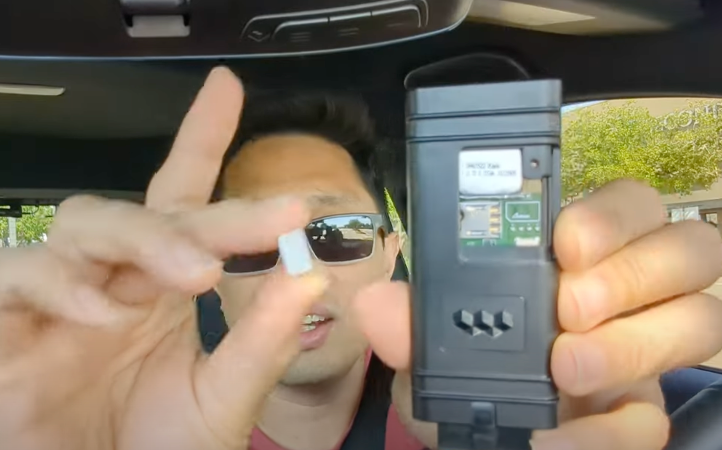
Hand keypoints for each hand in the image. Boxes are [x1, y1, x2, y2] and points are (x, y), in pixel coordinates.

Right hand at [0, 67, 326, 449]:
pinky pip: (8, 275)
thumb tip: (309, 272)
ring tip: (191, 276)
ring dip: (139, 239)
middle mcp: (111, 281)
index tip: (228, 90)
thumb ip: (262, 341)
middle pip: (142, 209)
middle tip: (270, 221)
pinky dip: (57, 284)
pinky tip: (103, 315)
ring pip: (79, 222)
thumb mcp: (223, 400)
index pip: (181, 201)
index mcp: (162, 289)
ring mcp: (55, 300)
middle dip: (203, 212)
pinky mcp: (0, 326)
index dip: (200, 141)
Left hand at [355, 179, 721, 449]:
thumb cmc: (465, 371)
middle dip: (632, 273)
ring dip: (638, 341)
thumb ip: (410, 321)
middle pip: (690, 249)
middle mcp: (626, 295)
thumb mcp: (431, 346)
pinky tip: (561, 435)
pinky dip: (614, 429)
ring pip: (702, 319)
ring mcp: (644, 351)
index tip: (564, 243)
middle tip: (569, 307)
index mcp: (577, 256)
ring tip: (568, 366)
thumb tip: (378, 305)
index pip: (630, 205)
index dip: (611, 215)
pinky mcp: (641, 415)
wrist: (483, 435)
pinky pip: (658, 416)